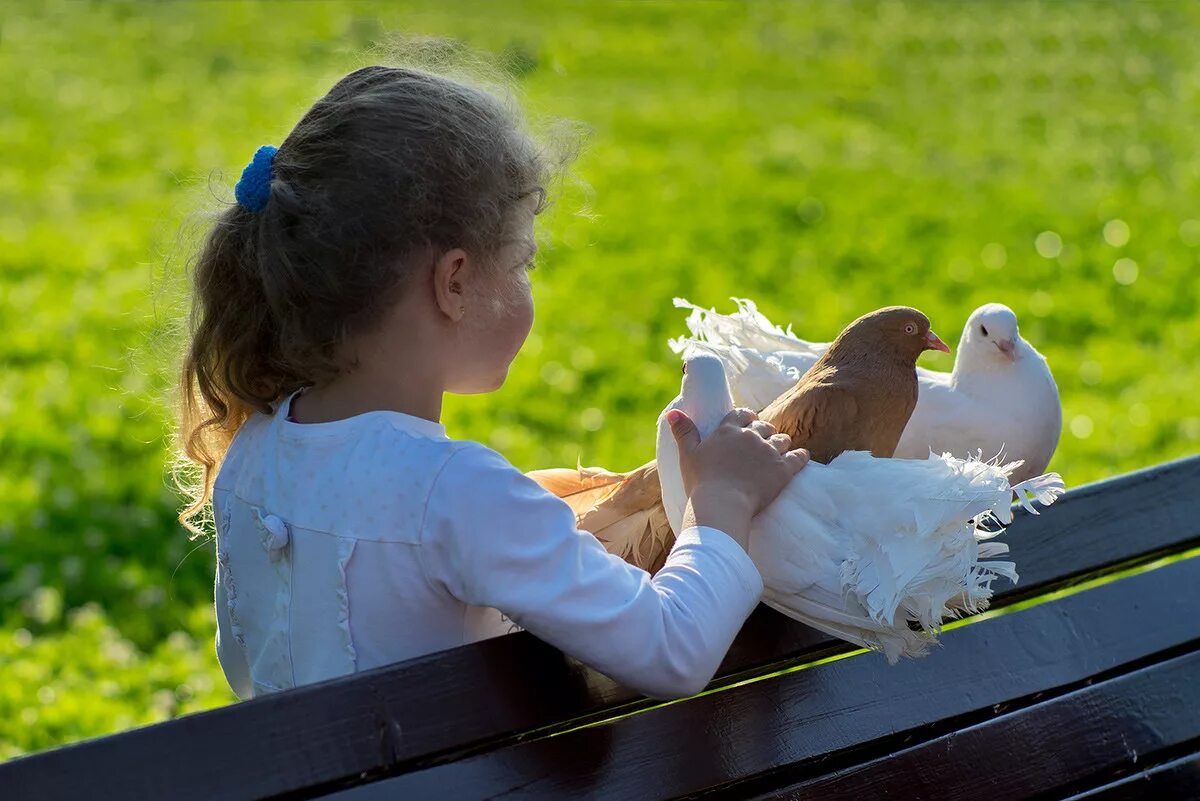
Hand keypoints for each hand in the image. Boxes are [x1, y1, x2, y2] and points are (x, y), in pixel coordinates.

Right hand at [668, 408, 809, 549]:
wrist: (721, 504)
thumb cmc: (701, 481)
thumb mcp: (688, 454)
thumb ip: (683, 431)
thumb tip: (673, 412)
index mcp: (728, 430)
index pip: (742, 414)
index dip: (748, 418)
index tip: (750, 422)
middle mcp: (751, 436)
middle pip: (765, 426)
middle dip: (766, 432)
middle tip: (764, 441)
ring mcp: (769, 452)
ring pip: (782, 440)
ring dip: (781, 444)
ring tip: (779, 451)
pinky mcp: (784, 469)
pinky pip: (799, 456)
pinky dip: (801, 456)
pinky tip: (801, 457)